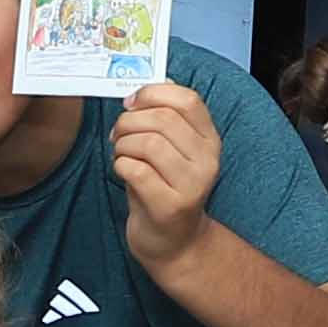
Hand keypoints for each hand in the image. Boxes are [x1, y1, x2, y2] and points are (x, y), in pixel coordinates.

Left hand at [110, 75, 226, 266]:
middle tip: (118, 135)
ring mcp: (192, 184)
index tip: (131, 103)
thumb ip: (165, 118)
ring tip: (121, 155)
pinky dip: (120, 165)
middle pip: (161, 119)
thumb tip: (156, 83)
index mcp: (209, 140)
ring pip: (147, 142)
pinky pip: (135, 169)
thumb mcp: (170, 150)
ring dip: (122, 145)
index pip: (188, 100)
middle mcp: (207, 160)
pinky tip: (123, 172)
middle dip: (128, 122)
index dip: (153, 94)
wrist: (173, 243)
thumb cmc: (164, 190)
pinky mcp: (171, 205)